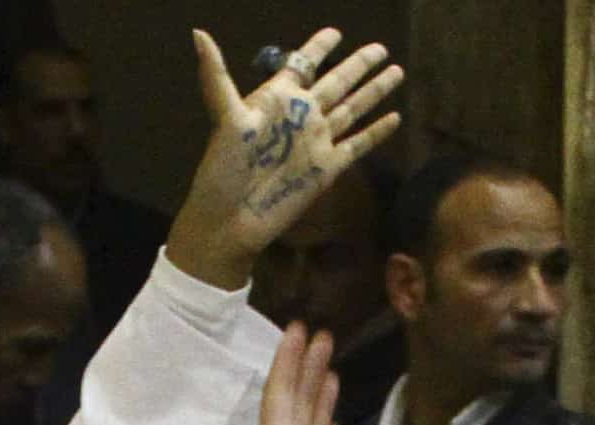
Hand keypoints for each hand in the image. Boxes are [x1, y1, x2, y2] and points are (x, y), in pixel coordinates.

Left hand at [170, 29, 405, 288]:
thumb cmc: (222, 170)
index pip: (302, 65)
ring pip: (352, 109)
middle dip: (357, 65)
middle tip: (380, 47)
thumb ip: (217, 76)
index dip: (317, 48)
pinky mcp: (327, 169)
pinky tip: (395, 118)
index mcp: (276, 99)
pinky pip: (358, 145)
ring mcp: (316, 142)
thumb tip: (198, 33)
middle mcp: (300, 116)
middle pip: (337, 83)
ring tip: (396, 71)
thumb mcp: (224, 117)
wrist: (231, 222)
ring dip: (374, 91)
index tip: (335, 32)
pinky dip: (376, 132)